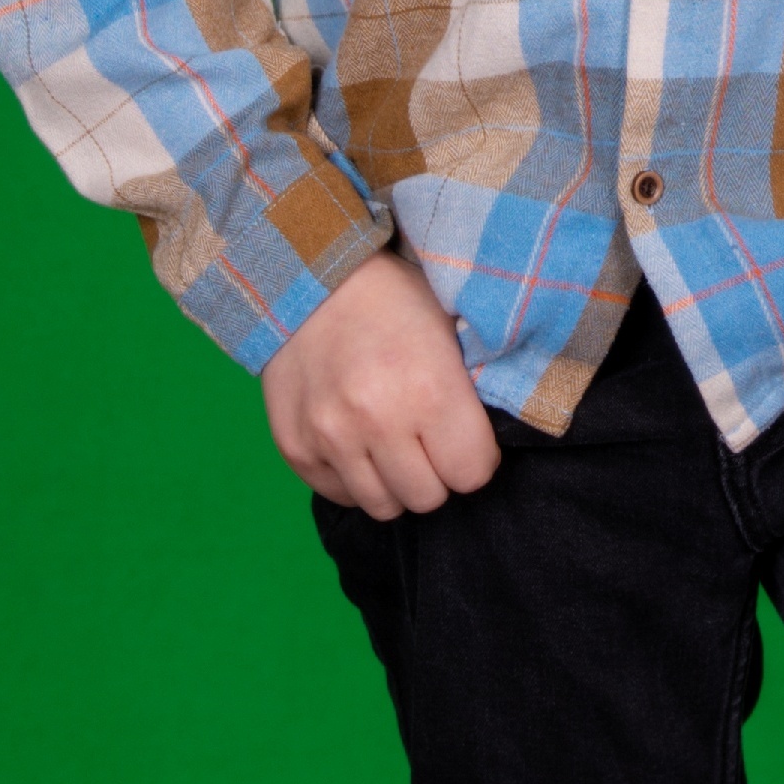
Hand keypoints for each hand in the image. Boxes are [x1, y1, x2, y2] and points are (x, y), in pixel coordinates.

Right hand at [262, 250, 501, 519]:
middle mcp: (377, 422)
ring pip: (383, 506)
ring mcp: (329, 438)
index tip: (464, 437)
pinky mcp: (295, 448)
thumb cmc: (394, 300)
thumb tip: (488, 448)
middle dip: (437, 474)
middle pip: (428, 498)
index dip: (475, 457)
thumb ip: (471, 393)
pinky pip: (340, 495)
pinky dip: (354, 479)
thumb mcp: (450, 330)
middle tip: (428, 440)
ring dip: (395, 482)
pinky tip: (358, 443)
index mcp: (428, 391)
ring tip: (392, 443)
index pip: (472, 474)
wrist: (310, 277)